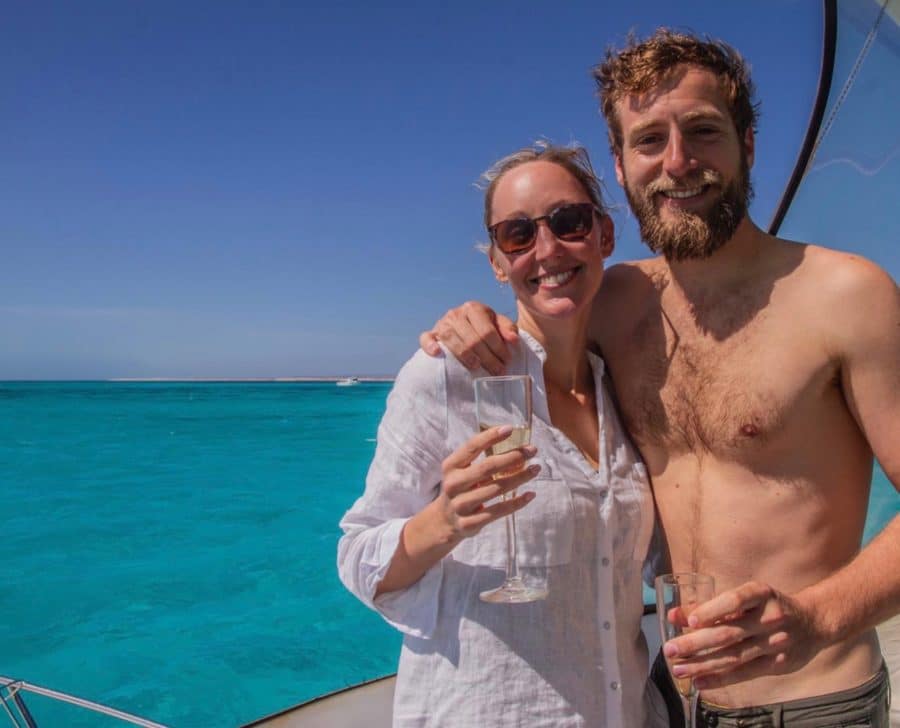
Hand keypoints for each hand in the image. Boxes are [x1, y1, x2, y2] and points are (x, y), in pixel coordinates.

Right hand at [419, 301, 518, 374]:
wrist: (465, 325)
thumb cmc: (484, 326)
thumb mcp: (498, 324)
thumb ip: (508, 329)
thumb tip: (513, 340)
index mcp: (474, 308)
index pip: (487, 331)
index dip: (498, 348)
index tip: (506, 361)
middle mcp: (456, 313)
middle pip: (472, 339)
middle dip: (487, 357)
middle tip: (497, 370)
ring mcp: (442, 323)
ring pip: (451, 339)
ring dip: (465, 356)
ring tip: (477, 367)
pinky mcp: (431, 333)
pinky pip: (426, 338)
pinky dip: (430, 345)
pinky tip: (437, 353)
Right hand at [433, 425, 538, 543]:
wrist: (445, 521)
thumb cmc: (461, 488)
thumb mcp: (461, 470)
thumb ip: (480, 459)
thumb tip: (514, 446)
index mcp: (451, 466)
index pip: (472, 447)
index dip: (491, 437)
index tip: (510, 429)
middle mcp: (454, 484)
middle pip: (487, 467)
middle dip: (513, 456)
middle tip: (532, 450)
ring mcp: (461, 505)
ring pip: (496, 488)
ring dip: (520, 477)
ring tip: (536, 468)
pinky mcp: (470, 523)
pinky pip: (498, 511)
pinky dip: (516, 503)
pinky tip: (530, 494)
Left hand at [663, 581, 825, 689]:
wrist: (814, 622)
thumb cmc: (768, 605)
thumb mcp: (747, 596)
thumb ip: (710, 606)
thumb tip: (673, 616)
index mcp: (761, 594)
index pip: (735, 600)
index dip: (713, 610)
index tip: (691, 621)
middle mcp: (769, 618)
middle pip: (728, 633)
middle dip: (696, 643)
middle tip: (670, 649)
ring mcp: (775, 642)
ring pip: (734, 656)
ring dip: (703, 664)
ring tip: (678, 668)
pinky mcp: (777, 664)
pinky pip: (745, 673)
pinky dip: (720, 678)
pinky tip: (699, 682)